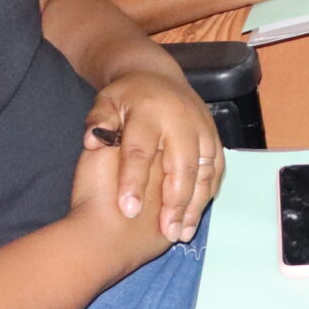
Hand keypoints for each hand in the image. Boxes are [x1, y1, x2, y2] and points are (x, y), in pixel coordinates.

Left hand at [84, 69, 222, 242]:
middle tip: (165, 232)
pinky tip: (193, 218)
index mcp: (150, 113)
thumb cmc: (127, 97)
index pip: (140, 151)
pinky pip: (216, 170)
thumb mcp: (106, 101)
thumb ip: (98, 121)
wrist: (158, 75)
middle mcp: (181, 121)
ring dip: (195, 205)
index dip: (134, 181)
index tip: (127, 211)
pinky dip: (207, 195)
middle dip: (175, 202)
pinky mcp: (214, 139)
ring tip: (181, 233)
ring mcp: (202, 130)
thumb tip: (92, 142)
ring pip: (204, 171)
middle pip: (181, 166)